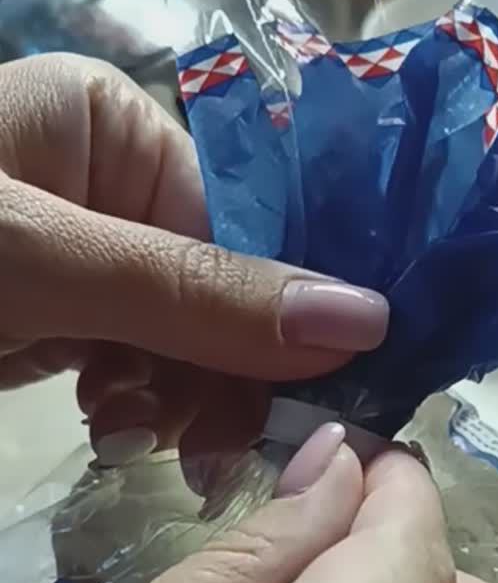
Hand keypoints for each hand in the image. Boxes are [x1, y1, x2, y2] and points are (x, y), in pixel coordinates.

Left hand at [0, 54, 387, 475]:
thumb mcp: (47, 259)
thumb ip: (193, 293)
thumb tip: (366, 321)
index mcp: (122, 131)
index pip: (249, 228)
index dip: (291, 310)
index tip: (323, 390)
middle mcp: (117, 194)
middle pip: (224, 300)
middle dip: (221, 378)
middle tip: (213, 450)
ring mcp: (92, 266)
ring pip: (185, 350)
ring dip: (175, 407)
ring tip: (130, 437)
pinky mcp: (64, 327)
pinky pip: (138, 375)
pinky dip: (133, 413)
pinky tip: (110, 433)